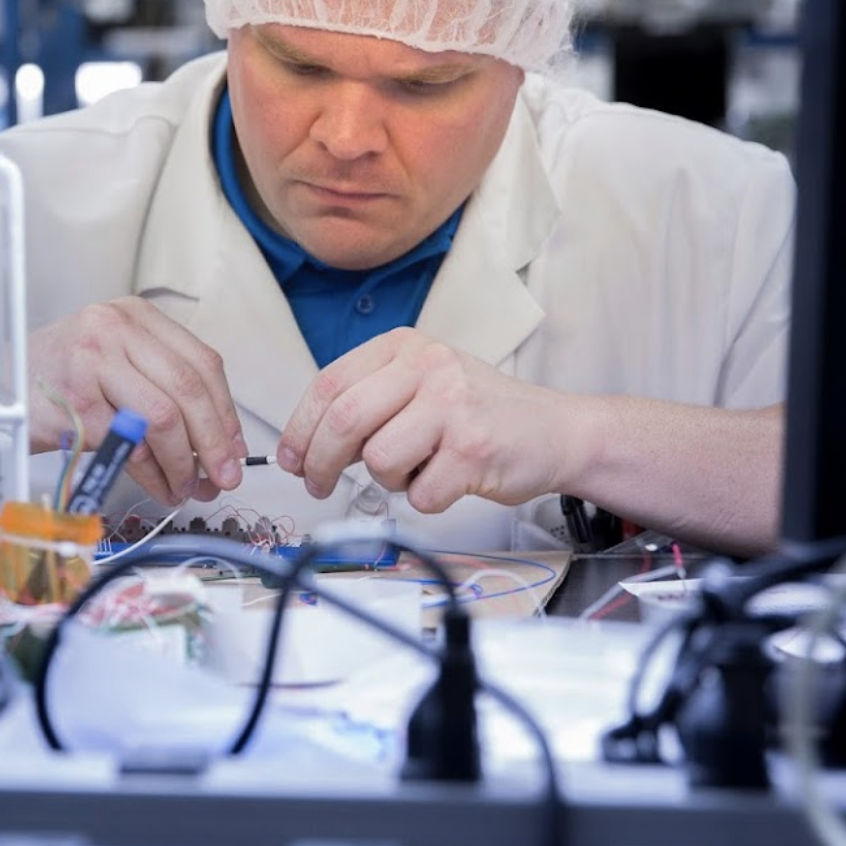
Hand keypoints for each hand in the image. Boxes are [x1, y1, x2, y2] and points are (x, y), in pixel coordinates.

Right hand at [28, 296, 248, 505]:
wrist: (3, 390)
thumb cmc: (66, 381)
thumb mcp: (119, 365)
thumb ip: (165, 391)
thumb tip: (218, 449)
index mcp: (136, 316)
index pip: (202, 361)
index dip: (225, 411)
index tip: (235, 447)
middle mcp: (115, 328)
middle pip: (188, 388)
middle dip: (213, 442)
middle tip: (224, 478)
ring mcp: (93, 361)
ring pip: (162, 417)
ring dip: (182, 463)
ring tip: (186, 487)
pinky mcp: (75, 400)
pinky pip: (127, 445)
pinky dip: (150, 474)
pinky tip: (156, 486)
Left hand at [276, 328, 568, 514]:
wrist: (555, 430)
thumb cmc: (479, 413)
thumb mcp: (420, 385)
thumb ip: (367, 404)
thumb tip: (305, 447)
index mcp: (405, 347)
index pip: (329, 384)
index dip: (299, 428)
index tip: (290, 458)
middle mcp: (428, 367)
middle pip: (344, 419)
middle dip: (320, 461)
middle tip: (318, 484)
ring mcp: (453, 406)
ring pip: (379, 460)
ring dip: (387, 480)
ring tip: (415, 470)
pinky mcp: (474, 449)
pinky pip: (419, 493)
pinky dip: (425, 498)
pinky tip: (448, 480)